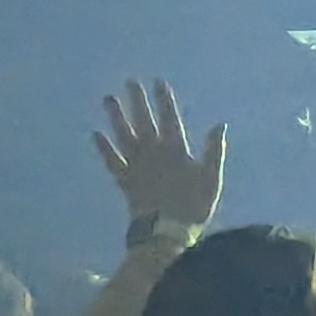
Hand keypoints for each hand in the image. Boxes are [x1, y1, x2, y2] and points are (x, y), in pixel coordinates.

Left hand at [92, 79, 226, 236]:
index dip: (163, 100)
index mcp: (175, 150)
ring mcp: (136, 166)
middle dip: (137, 101)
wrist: (166, 234)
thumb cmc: (194, 207)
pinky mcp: (125, 181)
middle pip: (143, 121)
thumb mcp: (212, 178)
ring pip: (124, 136)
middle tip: (129, 81)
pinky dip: (103, 148)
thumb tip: (220, 125)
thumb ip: (214, 150)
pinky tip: (95, 134)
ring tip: (109, 99)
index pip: (169, 118)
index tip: (157, 82)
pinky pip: (112, 161)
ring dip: (116, 117)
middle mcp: (152, 152)